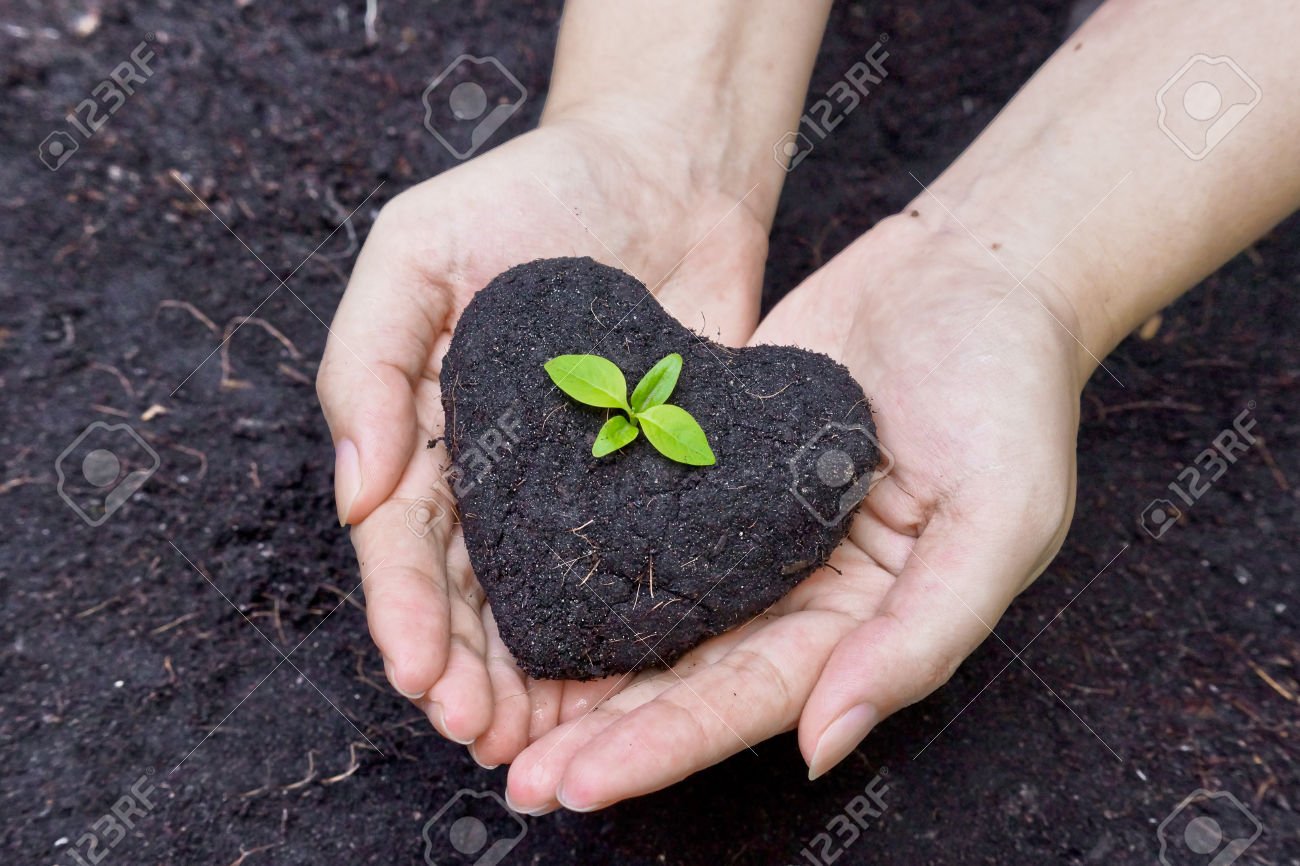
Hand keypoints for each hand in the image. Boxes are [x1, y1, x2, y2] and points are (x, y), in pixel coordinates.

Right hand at [316, 119, 768, 745]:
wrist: (664, 172)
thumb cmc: (530, 193)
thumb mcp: (419, 249)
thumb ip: (369, 360)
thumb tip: (355, 488)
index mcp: (429, 431)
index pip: (407, 541)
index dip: (408, 612)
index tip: (421, 673)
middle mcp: (497, 478)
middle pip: (471, 597)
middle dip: (467, 671)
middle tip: (481, 732)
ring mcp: (578, 492)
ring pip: (544, 608)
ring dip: (532, 682)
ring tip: (535, 743)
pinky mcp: (657, 490)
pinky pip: (632, 576)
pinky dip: (617, 642)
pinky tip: (618, 696)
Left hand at [503, 213, 1085, 810]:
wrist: (973, 270)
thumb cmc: (1011, 395)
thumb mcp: (999, 521)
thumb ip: (920, 637)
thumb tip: (825, 744)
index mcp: (860, 622)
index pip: (751, 701)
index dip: (665, 746)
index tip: (578, 782)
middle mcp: (795, 589)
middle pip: (685, 674)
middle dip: (599, 729)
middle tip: (509, 769)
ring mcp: (747, 528)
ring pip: (650, 611)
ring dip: (576, 662)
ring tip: (486, 704)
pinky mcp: (709, 463)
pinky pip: (641, 522)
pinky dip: (583, 559)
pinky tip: (515, 583)